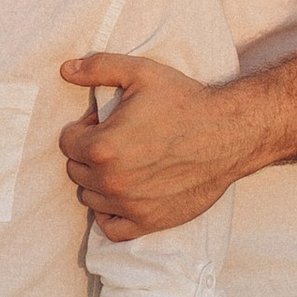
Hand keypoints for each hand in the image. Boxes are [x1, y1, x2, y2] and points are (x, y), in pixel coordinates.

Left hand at [57, 55, 241, 238]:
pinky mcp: (149, 222)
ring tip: (124, 163)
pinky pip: (111, 228)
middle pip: (75, 170)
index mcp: (102, 147)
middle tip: (117, 140)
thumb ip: (98, 68)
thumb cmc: (185, 102)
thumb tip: (66, 69)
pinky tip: (124, 194)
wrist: (229, 133)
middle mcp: (112, 181)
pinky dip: (110, 213)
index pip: (66, 143)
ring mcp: (129, 206)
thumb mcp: (141, 73)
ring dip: (99, 181)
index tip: (104, 122)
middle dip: (89, 153)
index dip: (84, 128)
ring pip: (90, 197)